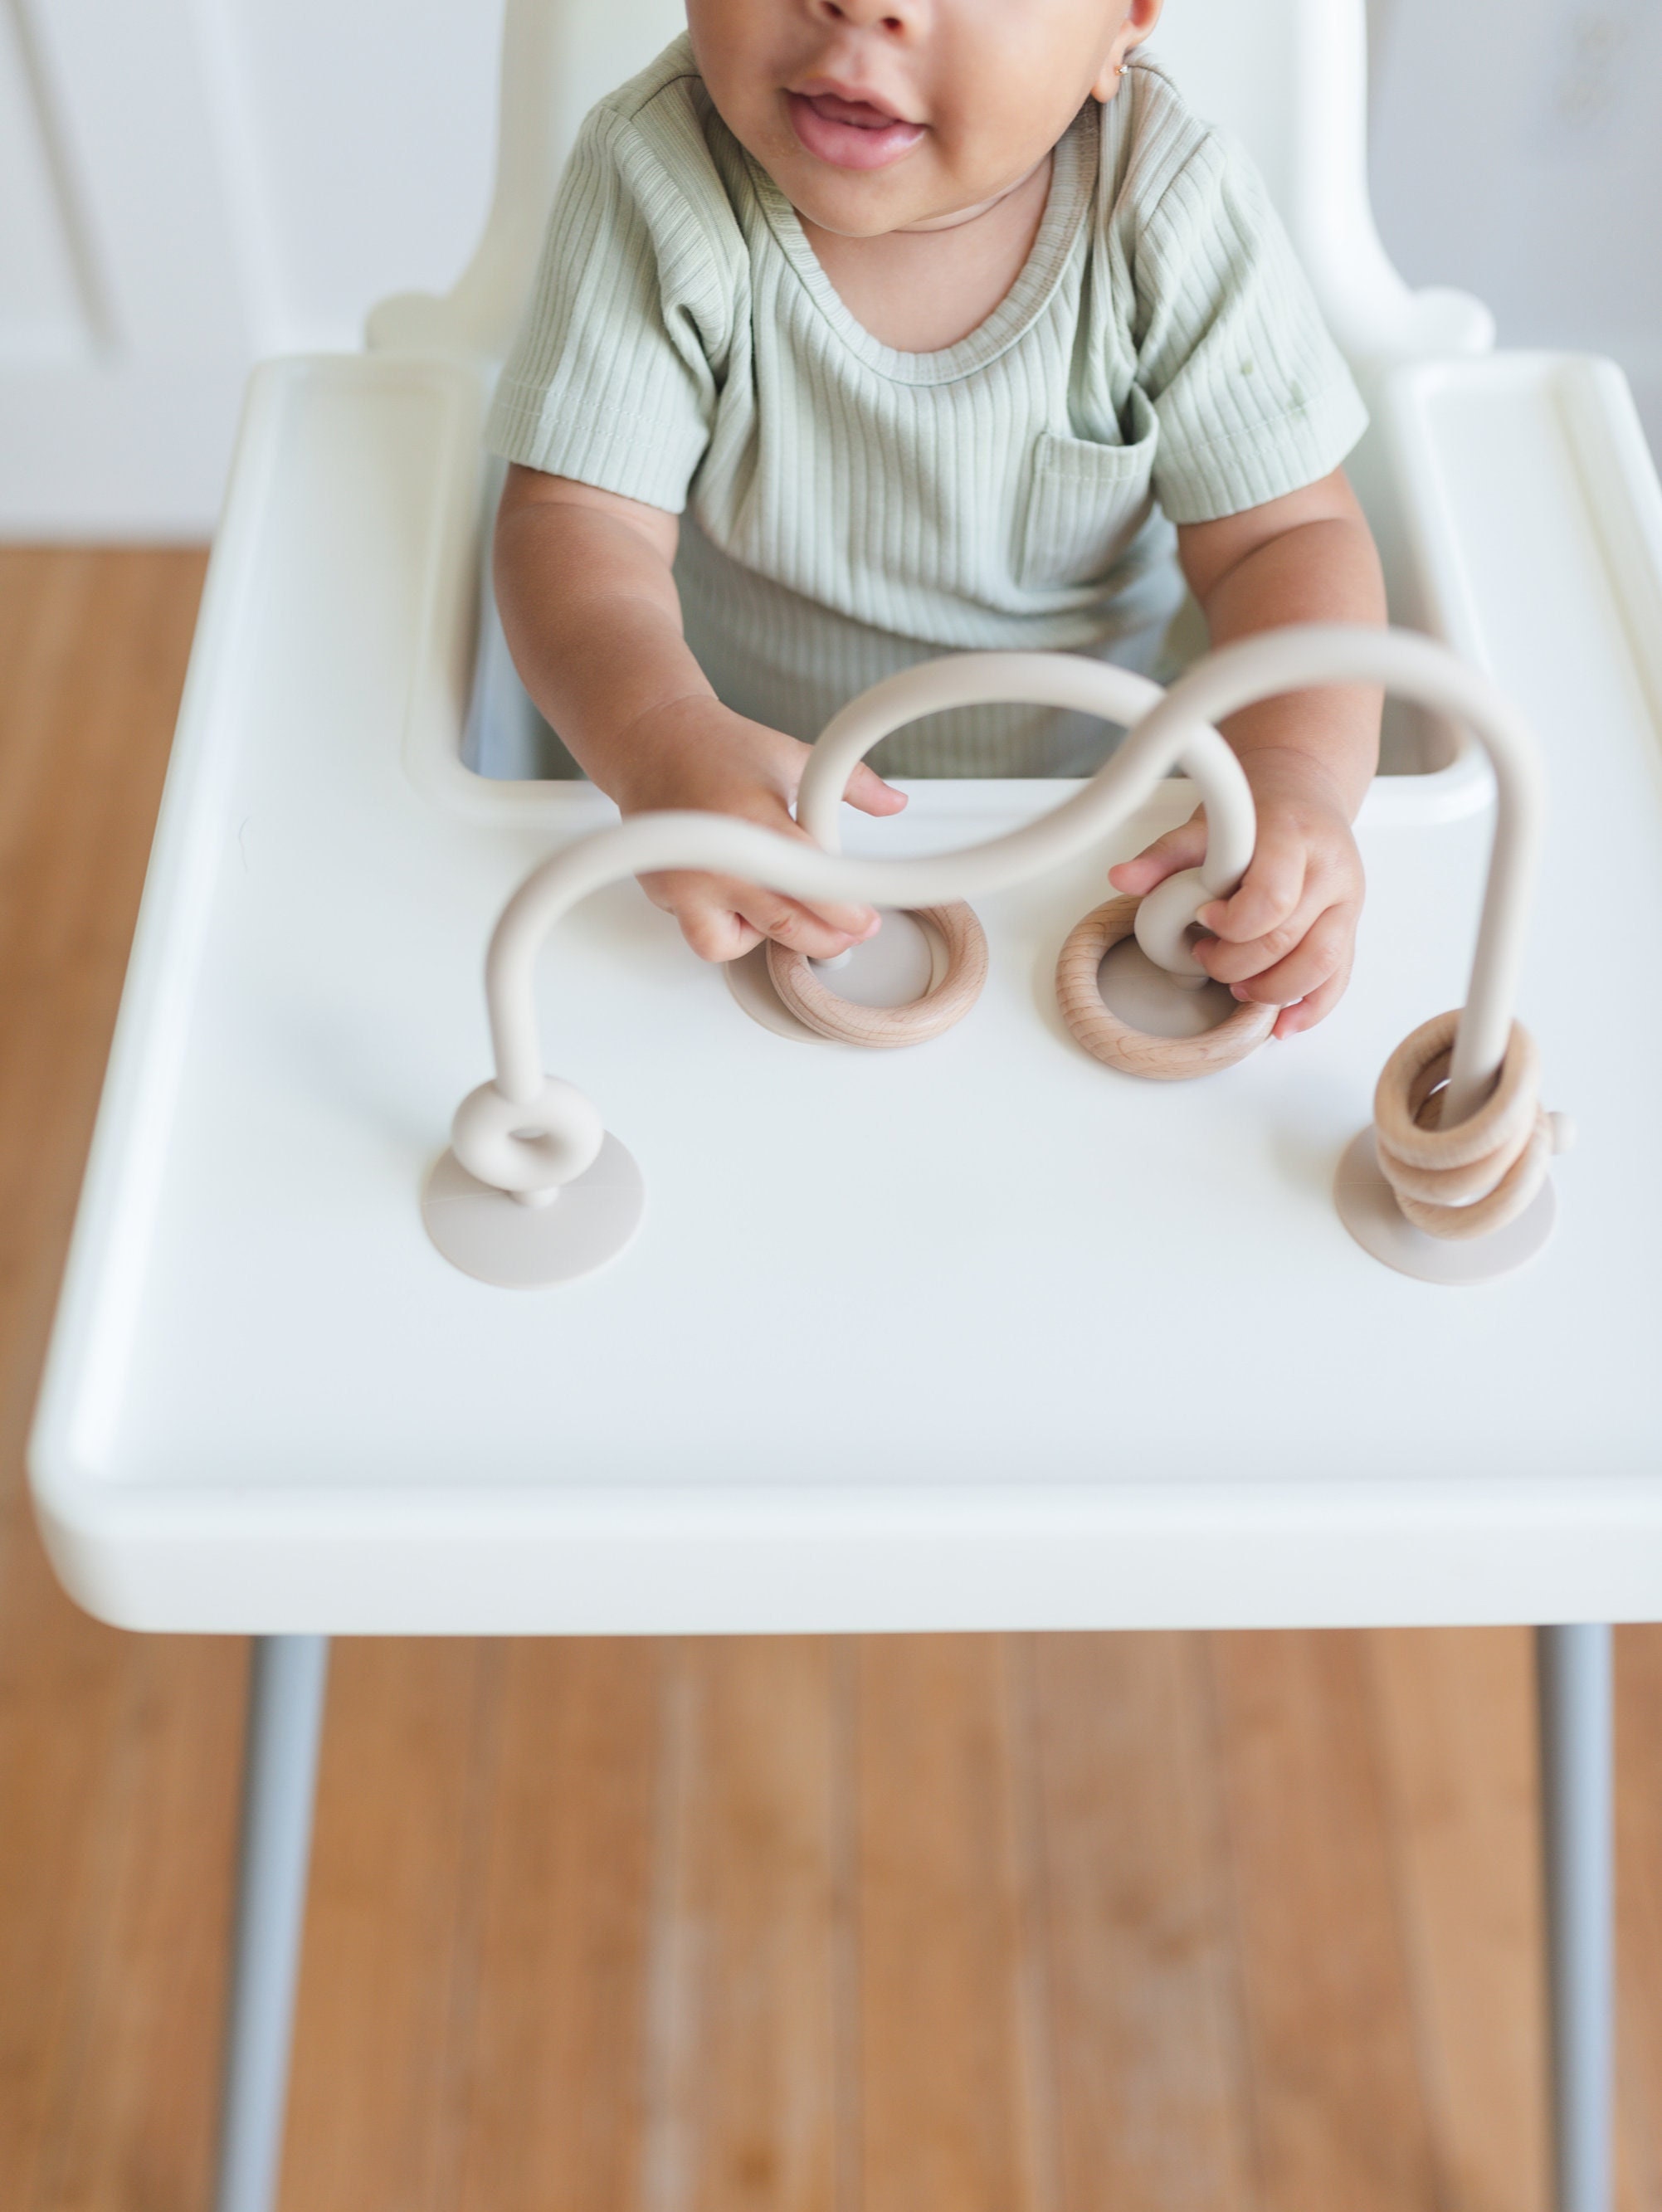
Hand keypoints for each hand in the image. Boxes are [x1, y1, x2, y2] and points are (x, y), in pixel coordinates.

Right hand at [614, 696, 907, 961]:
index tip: (865, 922)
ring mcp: (684, 883)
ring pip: (740, 945)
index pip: (811, 886)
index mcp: (752, 821)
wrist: (650, 741)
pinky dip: (729, 928)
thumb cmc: (716, 748)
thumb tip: (894, 801)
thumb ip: (850, 781)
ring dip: (768, 934)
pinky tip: (739, 897)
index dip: (845, 914)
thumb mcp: (790, 756)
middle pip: (784, 928)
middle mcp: (716, 859)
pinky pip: (707, 936)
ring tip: (780, 900)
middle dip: (824, 937)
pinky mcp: (663, 896)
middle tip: (845, 931)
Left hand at [1108, 760, 1362, 1038]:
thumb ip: (1166, 853)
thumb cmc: (1258, 811)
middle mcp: (1330, 869)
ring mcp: (1345, 901)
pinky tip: (1280, 1024)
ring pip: (1319, 966)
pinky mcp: (1348, 927)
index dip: (1232, 924)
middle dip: (1236, 963)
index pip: (1272, 898)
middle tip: (1205, 955)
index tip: (1203, 917)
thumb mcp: (1209, 822)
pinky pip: (1338, 978)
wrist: (1302, 792)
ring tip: (1235, 985)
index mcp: (1294, 836)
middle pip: (1287, 940)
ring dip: (1269, 990)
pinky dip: (1308, 1008)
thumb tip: (1123, 878)